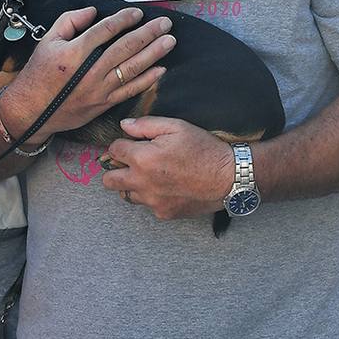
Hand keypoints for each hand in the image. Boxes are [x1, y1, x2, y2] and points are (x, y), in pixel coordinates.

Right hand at [1, 6, 174, 141]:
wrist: (32, 110)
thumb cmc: (39, 73)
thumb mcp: (47, 40)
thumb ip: (69, 21)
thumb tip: (93, 12)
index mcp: (74, 53)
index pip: (105, 31)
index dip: (124, 20)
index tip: (137, 13)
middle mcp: (90, 71)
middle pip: (125, 48)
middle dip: (148, 34)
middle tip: (165, 23)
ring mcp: (99, 89)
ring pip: (132, 68)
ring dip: (153, 54)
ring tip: (169, 41)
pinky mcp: (103, 104)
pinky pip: (130, 91)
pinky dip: (147, 80)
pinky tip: (160, 70)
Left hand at [99, 116, 232, 219]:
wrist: (230, 177)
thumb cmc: (204, 148)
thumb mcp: (176, 127)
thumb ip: (145, 125)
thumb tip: (124, 125)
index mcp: (142, 158)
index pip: (113, 151)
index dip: (121, 145)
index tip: (131, 144)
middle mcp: (142, 182)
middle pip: (109, 180)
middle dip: (114, 169)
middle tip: (129, 163)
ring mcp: (152, 201)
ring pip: (126, 195)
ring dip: (132, 185)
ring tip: (149, 175)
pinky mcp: (164, 213)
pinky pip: (147, 205)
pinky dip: (152, 197)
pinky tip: (167, 187)